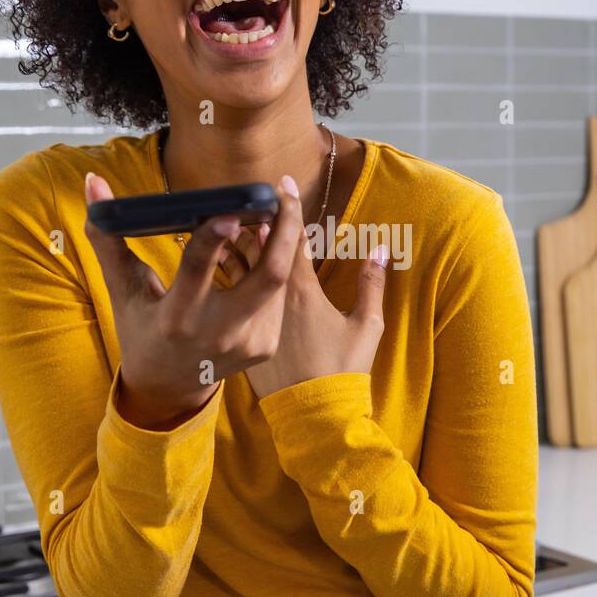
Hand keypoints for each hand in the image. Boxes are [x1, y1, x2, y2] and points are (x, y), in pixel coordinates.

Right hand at [83, 170, 304, 427]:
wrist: (168, 388)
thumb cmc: (142, 329)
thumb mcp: (122, 289)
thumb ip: (109, 237)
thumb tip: (94, 183)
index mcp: (176, 317)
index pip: (197, 272)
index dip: (213, 239)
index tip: (230, 210)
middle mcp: (218, 332)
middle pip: (269, 276)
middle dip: (285, 228)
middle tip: (282, 188)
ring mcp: (248, 342)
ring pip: (278, 280)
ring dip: (277, 240)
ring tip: (264, 212)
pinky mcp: (266, 345)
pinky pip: (278, 294)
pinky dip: (274, 263)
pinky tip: (264, 242)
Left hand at [218, 198, 388, 399]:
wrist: (312, 414)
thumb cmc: (342, 370)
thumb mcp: (366, 326)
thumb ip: (371, 284)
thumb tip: (378, 251)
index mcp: (302, 292)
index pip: (293, 239)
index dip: (288, 208)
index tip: (282, 182)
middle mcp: (271, 299)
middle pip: (256, 247)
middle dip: (254, 218)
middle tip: (249, 194)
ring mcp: (253, 316)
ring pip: (236, 269)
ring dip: (234, 242)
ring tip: (229, 219)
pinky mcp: (243, 333)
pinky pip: (226, 294)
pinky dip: (223, 272)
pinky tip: (217, 261)